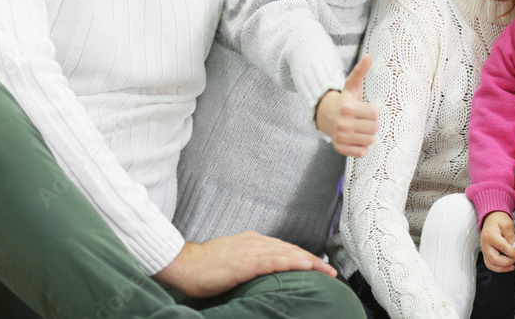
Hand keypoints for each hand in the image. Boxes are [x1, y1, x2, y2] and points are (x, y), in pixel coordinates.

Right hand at [154, 231, 336, 297]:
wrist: (184, 264)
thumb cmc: (203, 266)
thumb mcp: (231, 261)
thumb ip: (248, 264)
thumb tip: (261, 274)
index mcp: (251, 241)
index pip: (283, 248)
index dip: (302, 256)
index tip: (317, 265)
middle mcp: (254, 242)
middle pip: (290, 249)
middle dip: (311, 259)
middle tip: (330, 270)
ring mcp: (251, 250)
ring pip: (287, 254)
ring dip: (309, 262)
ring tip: (326, 271)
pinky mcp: (245, 262)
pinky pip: (274, 261)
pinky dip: (292, 262)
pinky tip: (306, 266)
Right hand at [315, 54, 378, 156]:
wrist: (325, 115)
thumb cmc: (345, 100)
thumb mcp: (352, 85)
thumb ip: (361, 71)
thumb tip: (368, 56)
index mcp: (348, 108)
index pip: (376, 114)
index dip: (373, 111)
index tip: (364, 108)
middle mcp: (343, 123)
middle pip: (374, 128)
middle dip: (371, 123)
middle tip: (362, 119)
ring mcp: (341, 137)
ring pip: (370, 140)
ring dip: (368, 135)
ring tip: (359, 128)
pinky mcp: (341, 148)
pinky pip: (362, 152)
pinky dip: (361, 147)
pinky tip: (355, 138)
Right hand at [480, 211, 514, 272]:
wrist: (491, 217)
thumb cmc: (499, 219)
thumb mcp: (507, 225)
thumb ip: (511, 238)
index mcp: (490, 235)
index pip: (502, 247)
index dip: (513, 252)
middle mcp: (485, 244)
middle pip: (494, 259)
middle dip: (508, 262)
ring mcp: (484, 249)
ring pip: (491, 264)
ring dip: (502, 268)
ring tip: (512, 266)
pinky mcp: (485, 253)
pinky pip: (490, 264)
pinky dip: (498, 268)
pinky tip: (507, 266)